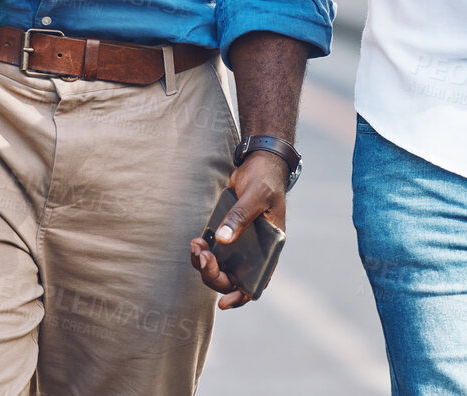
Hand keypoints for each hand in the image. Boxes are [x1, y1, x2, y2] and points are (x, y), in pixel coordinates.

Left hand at [189, 150, 287, 308]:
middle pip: (232, 278)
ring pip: (219, 268)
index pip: (257, 282)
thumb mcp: (255, 196)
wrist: (258, 162)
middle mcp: (254, 252)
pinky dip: (202, 251)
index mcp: (270, 249)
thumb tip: (222, 239)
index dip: (241, 296)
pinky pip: (213, 251)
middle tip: (203, 256)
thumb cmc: (265, 180)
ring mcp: (240, 244)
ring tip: (196, 246)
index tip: (223, 303)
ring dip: (204, 264)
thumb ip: (240, 217)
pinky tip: (197, 241)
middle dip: (214, 274)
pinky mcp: (227, 233)